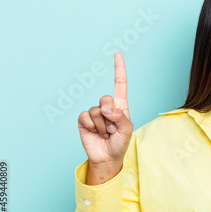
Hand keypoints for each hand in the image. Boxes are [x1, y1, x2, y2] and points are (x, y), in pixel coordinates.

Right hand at [77, 52, 132, 170]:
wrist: (108, 157)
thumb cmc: (120, 142)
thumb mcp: (127, 128)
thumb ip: (119, 115)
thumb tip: (105, 107)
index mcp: (120, 106)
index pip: (120, 84)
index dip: (119, 69)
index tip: (118, 54)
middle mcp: (107, 106)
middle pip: (106, 97)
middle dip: (110, 114)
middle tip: (113, 128)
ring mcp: (95, 113)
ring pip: (97, 110)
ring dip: (103, 125)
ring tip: (106, 133)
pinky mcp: (84, 120)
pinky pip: (86, 116)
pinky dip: (92, 126)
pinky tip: (95, 133)